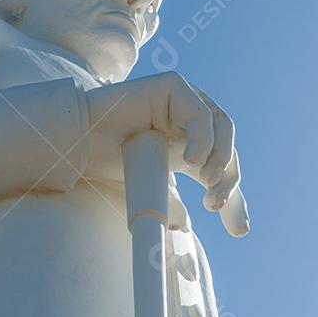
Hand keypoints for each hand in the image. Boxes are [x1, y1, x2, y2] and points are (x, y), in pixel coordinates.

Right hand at [85, 72, 248, 235]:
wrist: (79, 143)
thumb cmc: (107, 164)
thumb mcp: (152, 189)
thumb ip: (174, 203)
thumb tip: (189, 226)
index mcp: (188, 144)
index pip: (224, 168)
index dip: (235, 197)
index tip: (239, 230)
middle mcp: (188, 120)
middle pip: (228, 147)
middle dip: (228, 178)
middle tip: (214, 205)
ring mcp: (182, 100)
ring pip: (222, 127)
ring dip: (220, 158)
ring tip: (206, 182)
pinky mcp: (173, 86)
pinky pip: (201, 114)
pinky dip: (204, 139)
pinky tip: (192, 161)